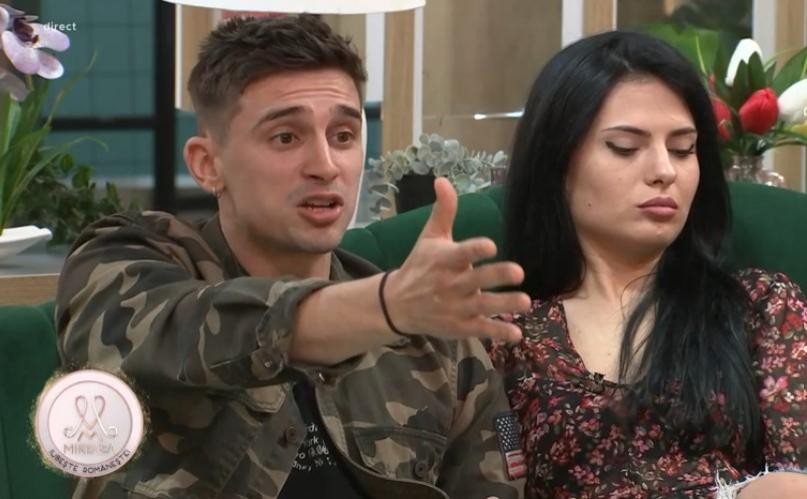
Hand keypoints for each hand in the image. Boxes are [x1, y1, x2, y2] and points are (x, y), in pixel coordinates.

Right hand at [383, 177, 530, 341]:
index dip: (475, 250)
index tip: (491, 246)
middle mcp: (450, 284)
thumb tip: (443, 179)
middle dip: (496, 276)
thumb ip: (443, 210)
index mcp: (444, 260)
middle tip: (518, 272)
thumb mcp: (430, 237)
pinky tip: (516, 334)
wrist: (396, 304)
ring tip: (526, 302)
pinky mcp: (459, 327)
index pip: (461, 253)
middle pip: (476, 280)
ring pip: (483, 307)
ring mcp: (455, 307)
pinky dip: (498, 333)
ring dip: (504, 305)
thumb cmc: (419, 265)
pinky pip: (481, 330)